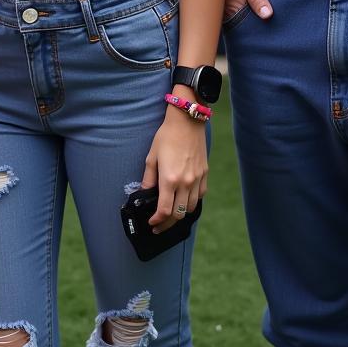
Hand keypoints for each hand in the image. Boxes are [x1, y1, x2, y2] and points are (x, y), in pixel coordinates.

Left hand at [141, 107, 208, 232]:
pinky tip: (184, 200)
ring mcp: (197, 179)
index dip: (157, 220)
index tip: (152, 222)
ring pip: (191, 207)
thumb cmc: (166, 136)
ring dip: (180, 214)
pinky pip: (200, 196)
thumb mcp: (152, 157)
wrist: (187, 121)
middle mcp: (186, 182)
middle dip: (167, 223)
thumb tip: (143, 194)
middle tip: (159, 225)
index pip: (165, 210)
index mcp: (170, 179)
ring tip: (171, 214)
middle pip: (178, 214)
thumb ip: (148, 179)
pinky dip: (192, 202)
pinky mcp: (204, 174)